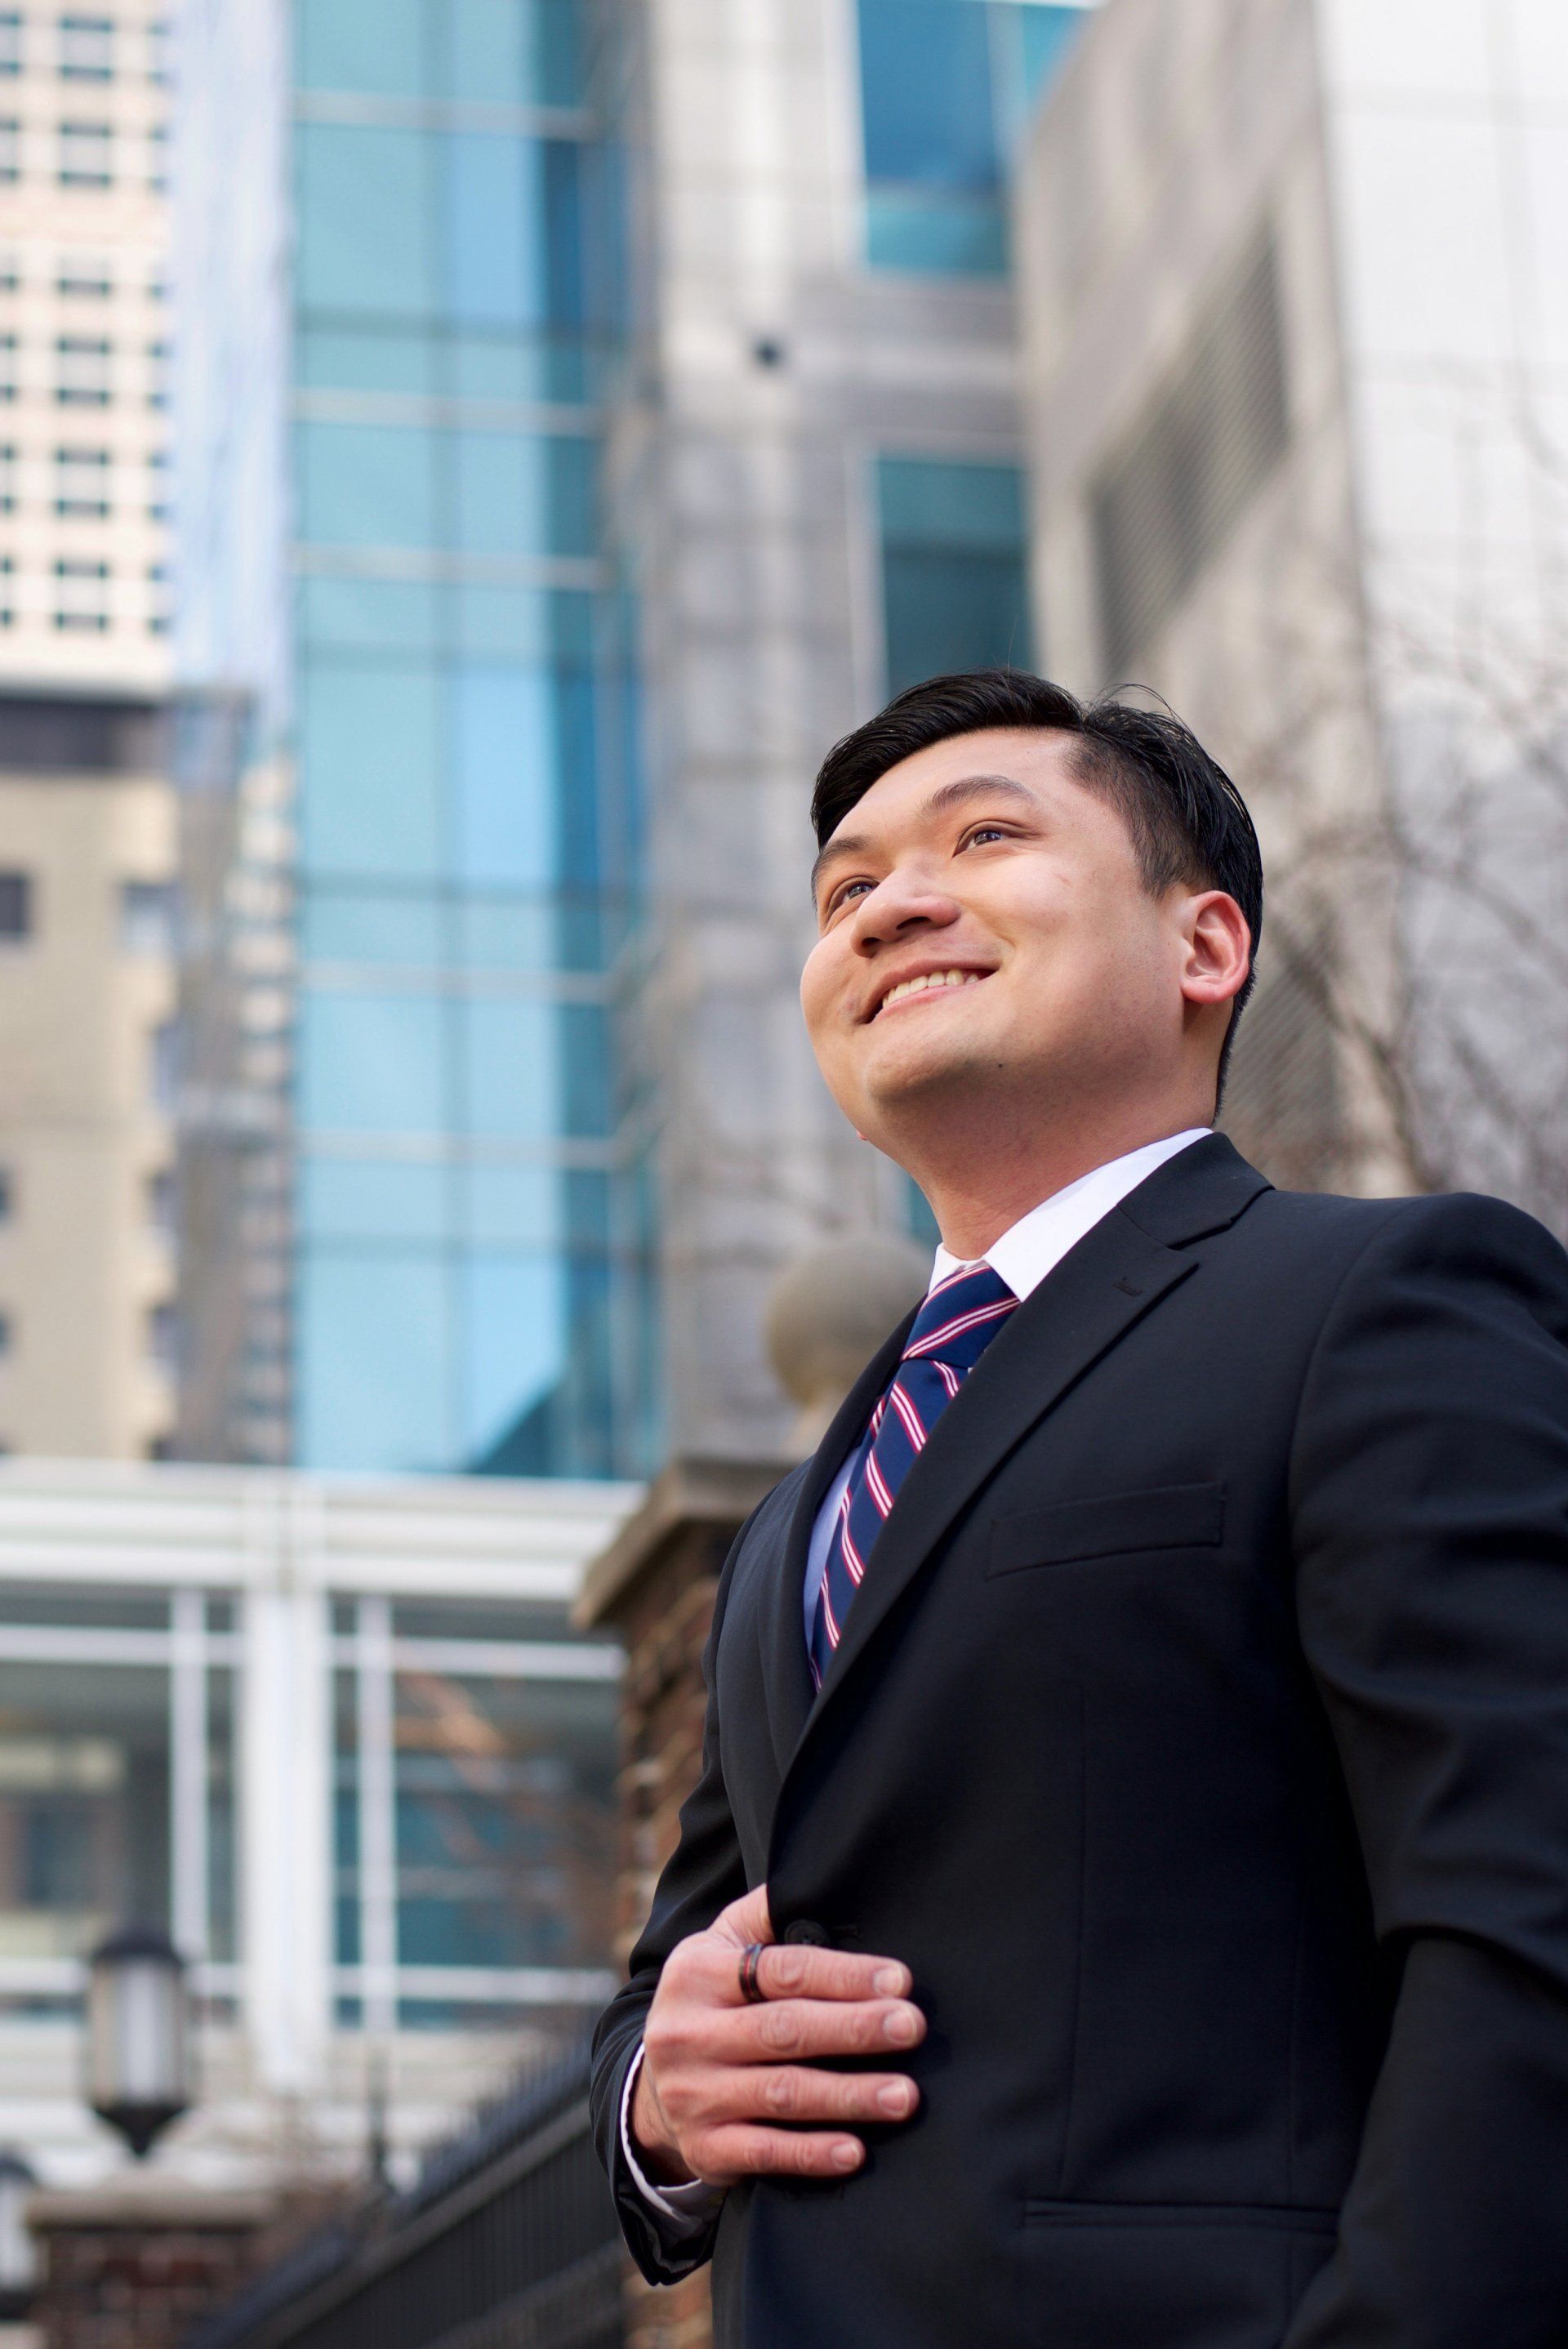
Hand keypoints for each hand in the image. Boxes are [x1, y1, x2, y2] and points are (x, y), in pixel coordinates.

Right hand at [630, 1883, 925, 2186]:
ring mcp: (694, 2095)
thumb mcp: (721, 1946)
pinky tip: (856, 2151)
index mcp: (698, 1973)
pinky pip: (765, 2153)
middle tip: (911, 2028)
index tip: (900, 1980)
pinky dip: (811, 2154)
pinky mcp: (707, 2148)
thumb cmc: (714, 2001)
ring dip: (848, 2095)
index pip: (780, 1971)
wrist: (653, 2087)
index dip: (843, 1975)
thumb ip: (766, 1916)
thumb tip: (821, 1876)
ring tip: (905, 2095)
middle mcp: (688, 2034)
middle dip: (854, 2029)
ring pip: (781, 2095)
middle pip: (783, 2031)